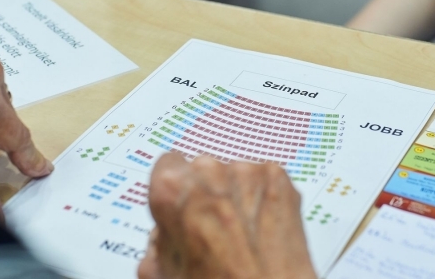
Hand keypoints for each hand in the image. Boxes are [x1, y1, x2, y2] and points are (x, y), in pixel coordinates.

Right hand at [139, 153, 316, 278]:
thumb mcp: (165, 272)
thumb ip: (156, 241)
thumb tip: (162, 233)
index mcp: (171, 188)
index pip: (167, 165)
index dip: (176, 191)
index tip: (183, 205)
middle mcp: (209, 171)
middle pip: (203, 169)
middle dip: (207, 193)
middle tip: (215, 228)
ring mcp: (246, 171)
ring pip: (235, 174)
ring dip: (236, 194)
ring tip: (242, 232)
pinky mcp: (278, 177)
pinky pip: (263, 180)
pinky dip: (263, 197)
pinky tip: (261, 227)